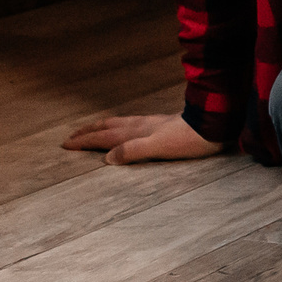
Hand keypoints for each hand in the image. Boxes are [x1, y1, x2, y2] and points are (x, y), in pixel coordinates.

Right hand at [63, 112, 225, 165]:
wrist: (216, 125)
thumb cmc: (190, 139)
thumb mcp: (159, 148)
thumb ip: (132, 151)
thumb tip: (106, 158)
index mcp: (137, 132)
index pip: (104, 137)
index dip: (85, 141)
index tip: (65, 145)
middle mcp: (142, 125)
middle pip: (109, 127)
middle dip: (88, 132)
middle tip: (71, 137)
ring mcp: (153, 123)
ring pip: (120, 123)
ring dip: (103, 127)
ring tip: (93, 129)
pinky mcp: (165, 125)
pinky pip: (133, 125)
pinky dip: (120, 127)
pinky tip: (129, 129)